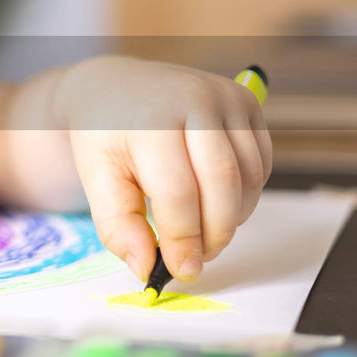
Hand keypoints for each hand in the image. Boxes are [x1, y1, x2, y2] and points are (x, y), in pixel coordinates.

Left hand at [55, 57, 271, 282]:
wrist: (114, 86)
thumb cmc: (105, 136)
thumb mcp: (96, 180)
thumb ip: (118, 226)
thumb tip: (146, 267)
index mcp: (151, 119)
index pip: (178, 191)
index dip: (183, 239)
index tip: (180, 270)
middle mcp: (195, 99)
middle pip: (223, 184)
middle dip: (214, 234)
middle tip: (196, 258)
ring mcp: (226, 97)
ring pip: (249, 176)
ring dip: (232, 217)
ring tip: (203, 232)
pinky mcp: (246, 102)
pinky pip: (261, 163)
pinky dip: (245, 194)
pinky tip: (216, 202)